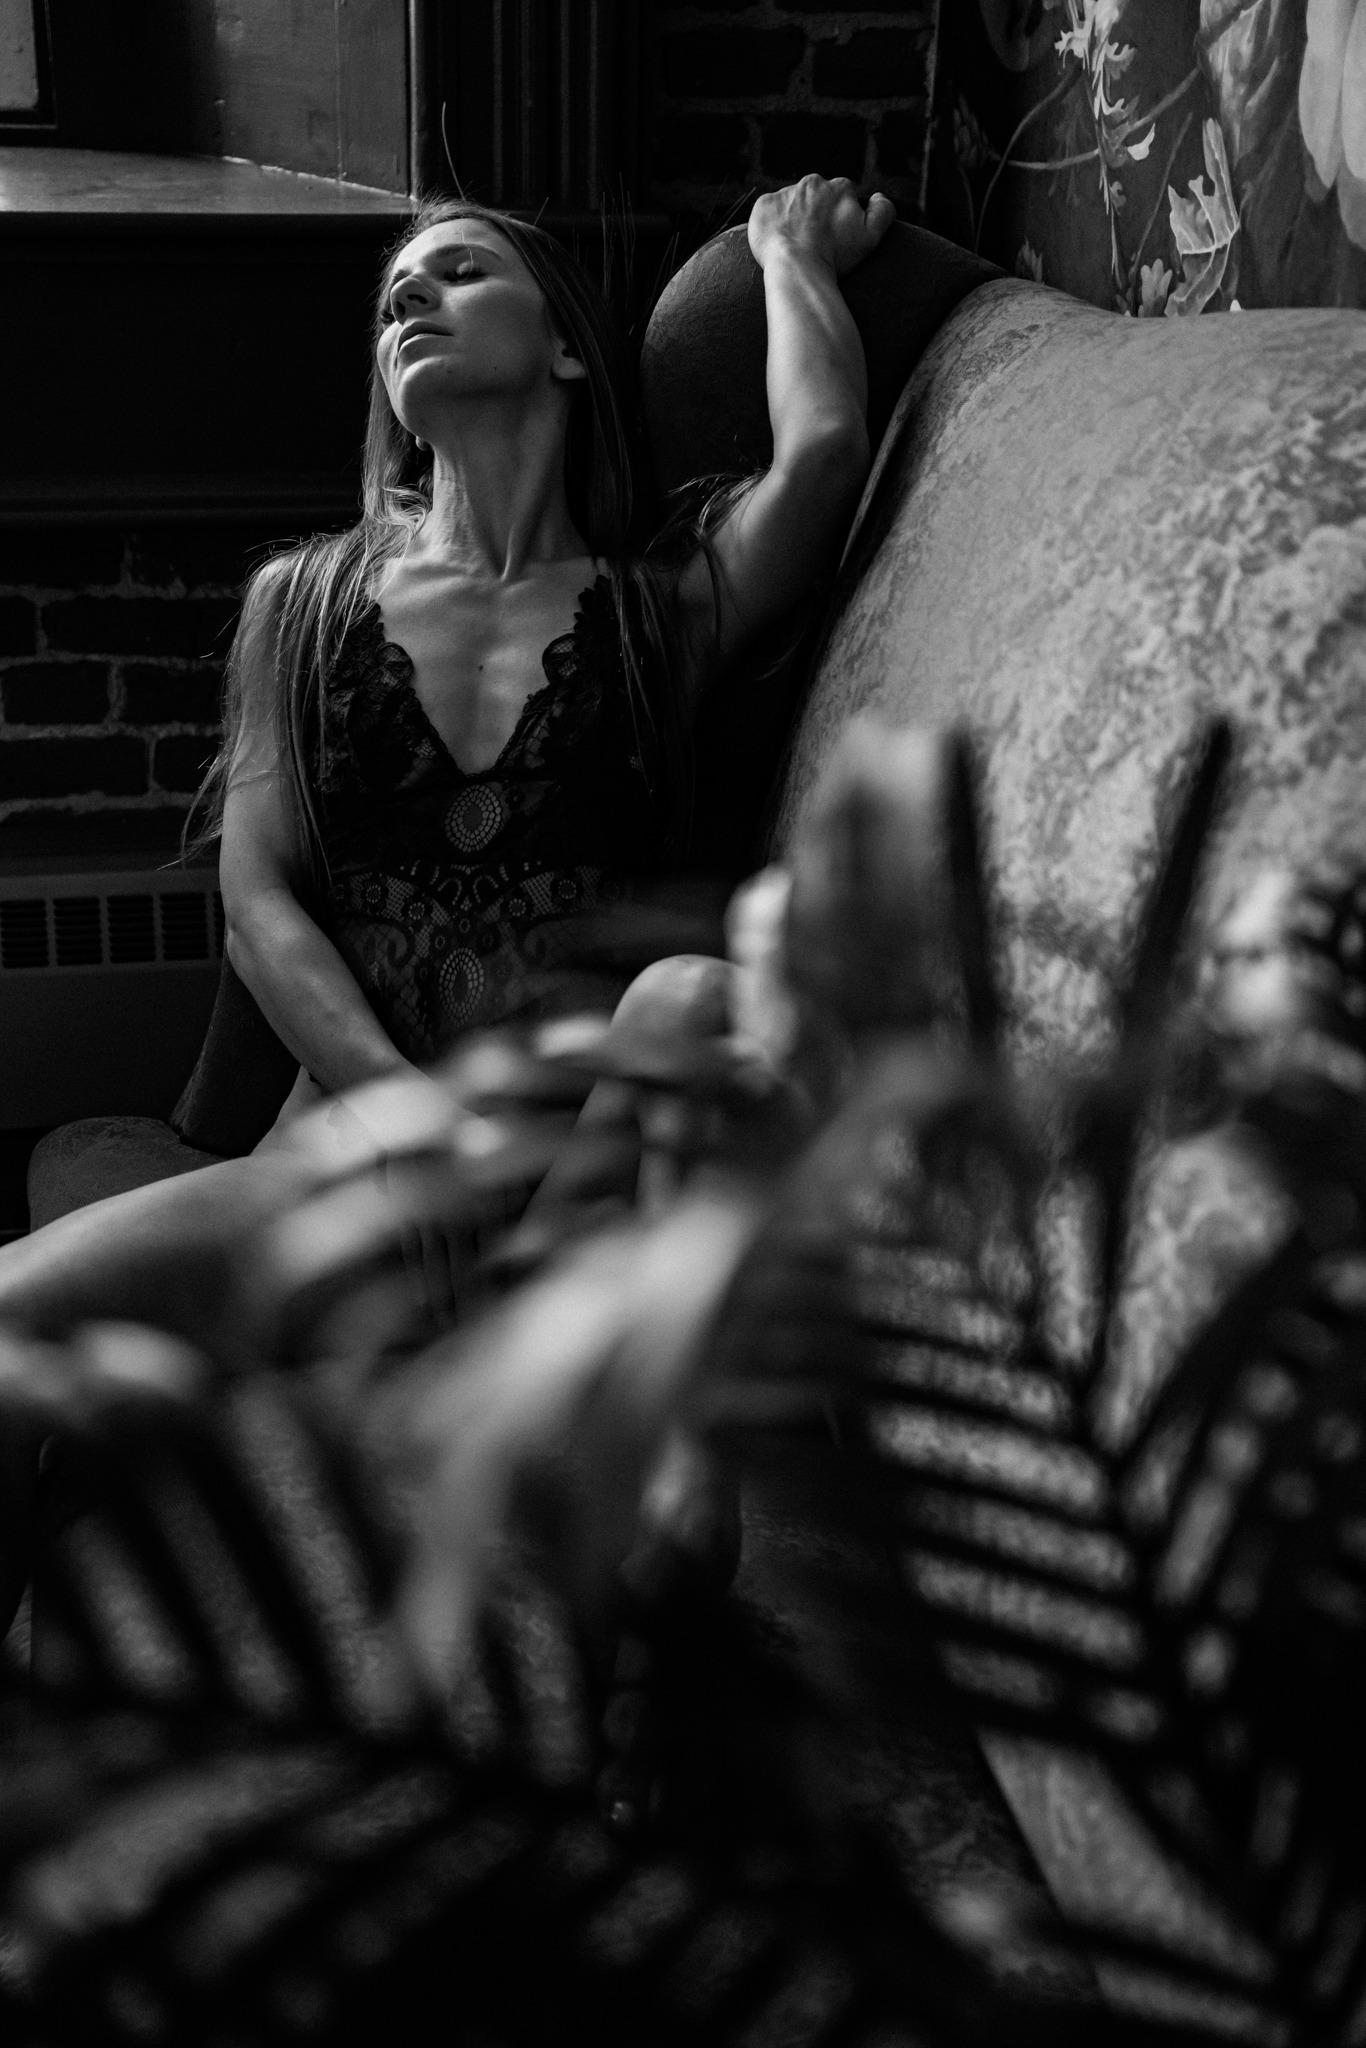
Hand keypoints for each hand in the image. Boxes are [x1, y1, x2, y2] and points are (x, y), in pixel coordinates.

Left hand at [748, 175, 894, 278]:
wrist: (797, 268)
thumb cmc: (835, 256)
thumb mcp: (872, 236)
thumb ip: (884, 211)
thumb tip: (878, 197)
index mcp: (839, 186)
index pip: (841, 199)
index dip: (838, 220)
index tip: (834, 238)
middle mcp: (812, 183)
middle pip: (815, 198)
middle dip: (815, 215)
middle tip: (814, 243)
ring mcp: (785, 193)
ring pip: (791, 204)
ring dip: (793, 219)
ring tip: (795, 246)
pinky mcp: (763, 206)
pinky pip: (768, 212)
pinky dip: (772, 224)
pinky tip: (778, 243)